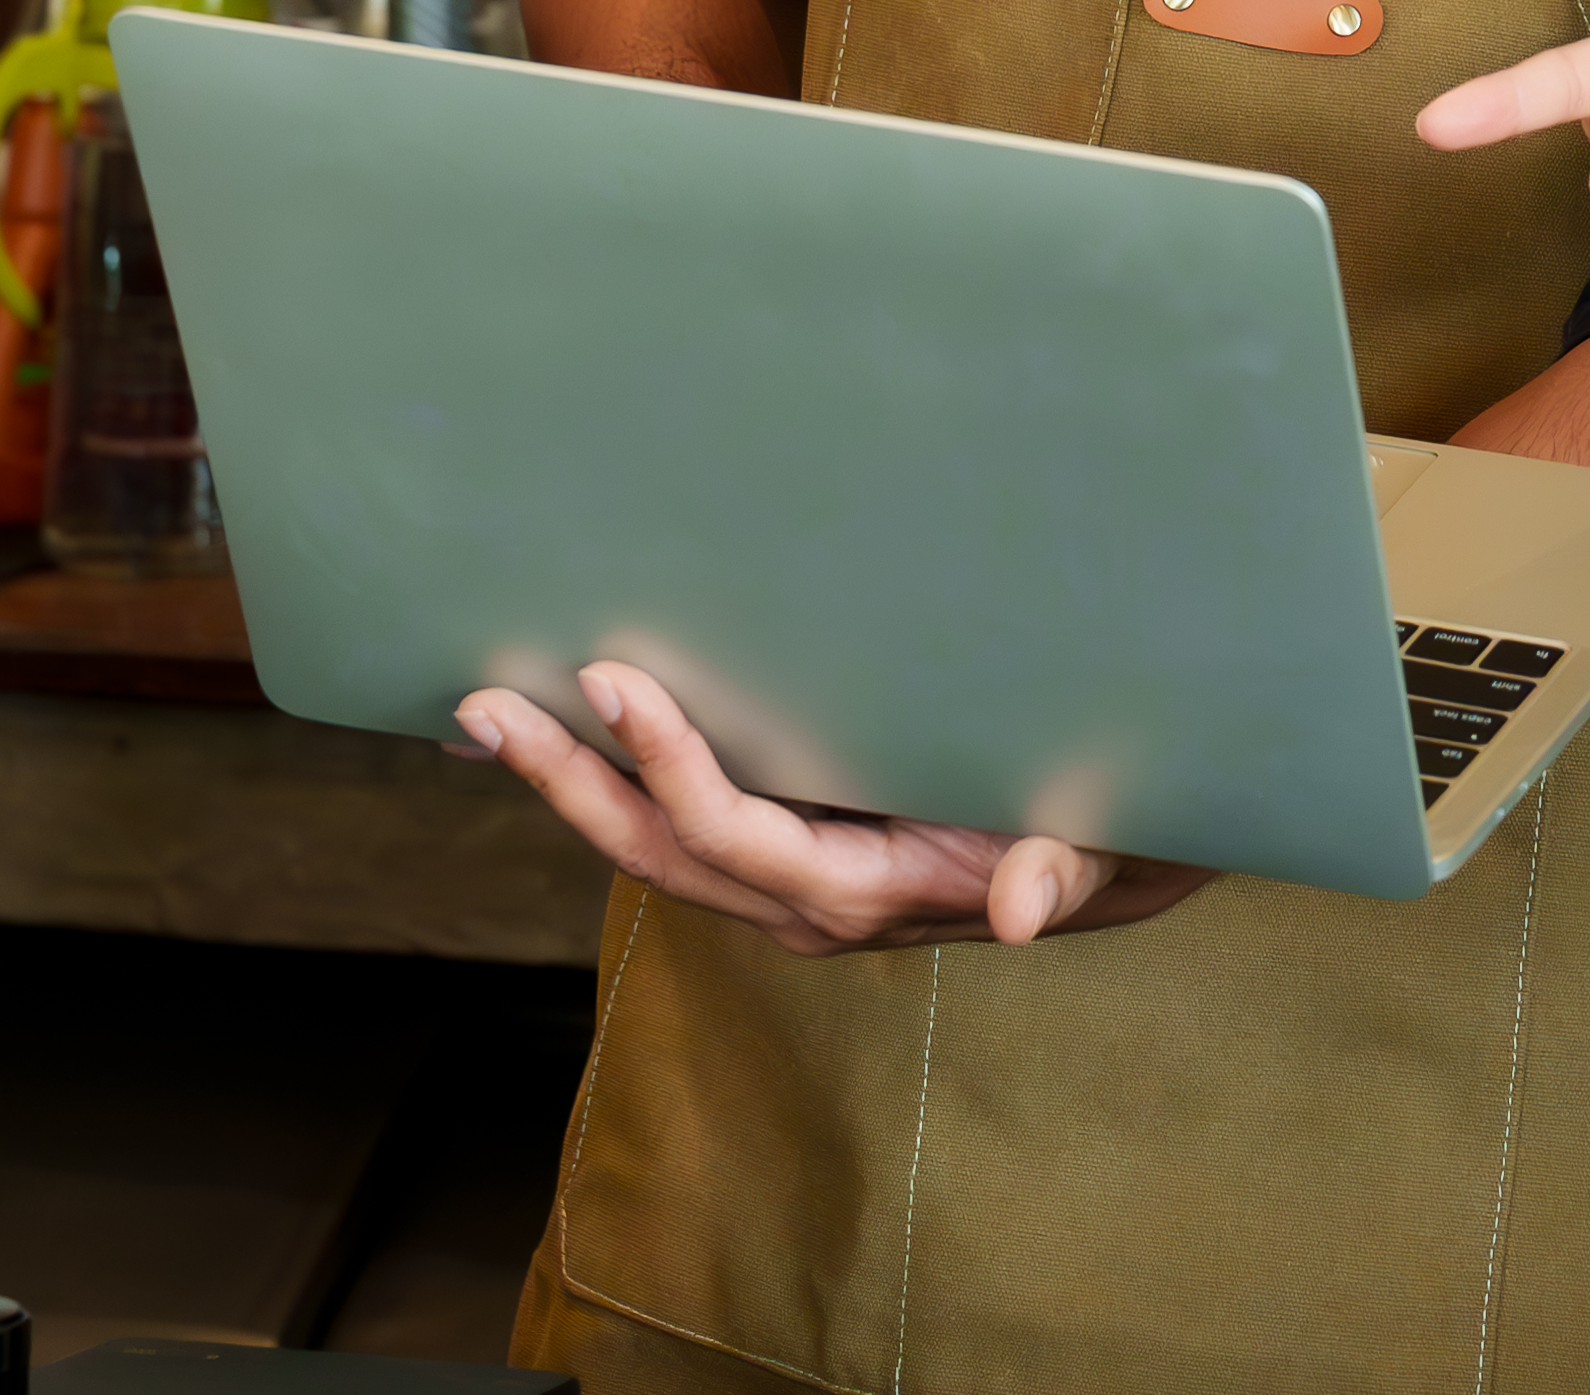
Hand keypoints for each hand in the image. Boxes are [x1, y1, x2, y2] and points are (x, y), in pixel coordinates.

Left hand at [457, 664, 1214, 954]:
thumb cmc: (1099, 832)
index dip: (668, 764)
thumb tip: (1020, 909)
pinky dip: (610, 781)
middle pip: (656, 851)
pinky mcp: (779, 854)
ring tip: (487, 713)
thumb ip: (1061, 871)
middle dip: (567, 782)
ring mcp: (781, 884)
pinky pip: (675, 825)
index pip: (734, 836)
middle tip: (485, 706)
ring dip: (568, 783)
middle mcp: (801, 905)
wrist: (1104, 863)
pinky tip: (558, 729)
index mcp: (861, 893)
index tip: (614, 681)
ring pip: (649, 845)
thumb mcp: (1098, 844)